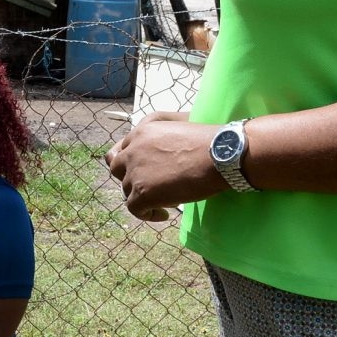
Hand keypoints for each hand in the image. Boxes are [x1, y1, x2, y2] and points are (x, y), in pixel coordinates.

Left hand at [105, 112, 225, 221]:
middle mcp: (132, 150)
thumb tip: (164, 144)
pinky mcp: (142, 193)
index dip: (131, 161)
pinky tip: (163, 214)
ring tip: (162, 201)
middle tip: (148, 185)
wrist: (220, 155)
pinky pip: (134, 209)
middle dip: (128, 176)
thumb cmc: (210, 139)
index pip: (123, 148)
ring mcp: (135, 172)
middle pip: (116, 167)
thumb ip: (162, 131)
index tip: (145, 170)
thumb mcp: (180, 122)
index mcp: (141, 131)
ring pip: (126, 189)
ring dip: (141, 195)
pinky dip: (146, 214)